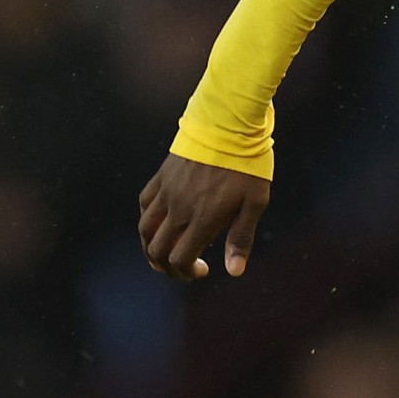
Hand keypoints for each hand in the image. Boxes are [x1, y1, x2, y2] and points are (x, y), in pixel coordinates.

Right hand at [139, 152, 270, 280]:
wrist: (228, 125)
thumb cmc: (247, 165)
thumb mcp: (254, 204)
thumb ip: (241, 238)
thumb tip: (234, 271)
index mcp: (203, 220)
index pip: (179, 259)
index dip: (186, 273)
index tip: (201, 269)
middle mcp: (179, 209)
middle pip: (156, 250)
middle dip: (165, 267)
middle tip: (181, 267)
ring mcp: (167, 192)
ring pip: (145, 229)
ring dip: (150, 247)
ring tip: (163, 252)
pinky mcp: (162, 176)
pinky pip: (144, 203)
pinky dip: (147, 219)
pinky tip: (159, 222)